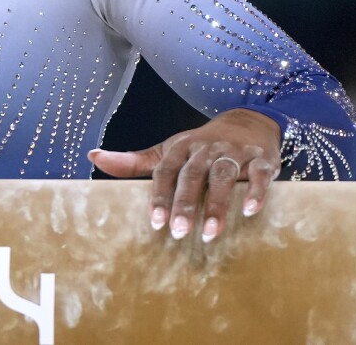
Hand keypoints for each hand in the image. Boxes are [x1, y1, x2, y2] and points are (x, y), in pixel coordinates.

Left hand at [88, 108, 281, 242]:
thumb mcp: (167, 150)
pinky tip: (249, 211)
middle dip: (185, 204)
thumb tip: (94, 157)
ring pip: (223, 176)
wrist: (247, 122)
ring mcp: (233, 152)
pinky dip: (256, 191)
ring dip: (217, 205)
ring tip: (210, 233)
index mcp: (180, 148)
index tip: (154, 223)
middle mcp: (205, 148)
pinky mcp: (260, 158)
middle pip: (192, 176)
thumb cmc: (200, 146)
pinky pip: (259, 174)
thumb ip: (133, 161)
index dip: (159, 197)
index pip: (165, 172)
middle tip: (180, 233)